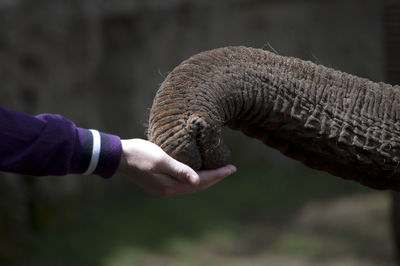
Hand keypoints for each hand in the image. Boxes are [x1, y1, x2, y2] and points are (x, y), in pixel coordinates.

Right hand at [116, 139, 235, 196]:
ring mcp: (163, 188)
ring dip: (206, 178)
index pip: (201, 181)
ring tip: (218, 171)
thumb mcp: (160, 159)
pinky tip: (197, 171)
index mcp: (171, 186)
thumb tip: (197, 180)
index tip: (232, 168)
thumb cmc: (139, 154)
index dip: (218, 175)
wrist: (118, 157)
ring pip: (191, 184)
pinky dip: (194, 177)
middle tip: (230, 169)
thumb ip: (179, 169)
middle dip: (215, 177)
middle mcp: (169, 190)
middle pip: (198, 185)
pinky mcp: (159, 182)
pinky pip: (183, 182)